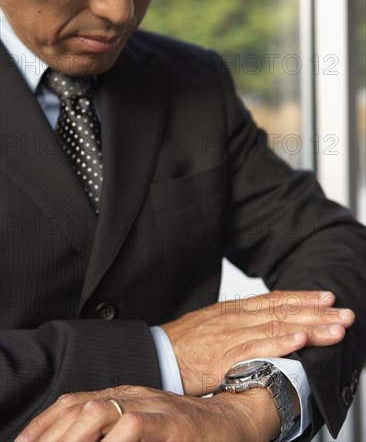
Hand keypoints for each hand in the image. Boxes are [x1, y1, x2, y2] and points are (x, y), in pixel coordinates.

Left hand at [16, 385, 279, 441]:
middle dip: (50, 433)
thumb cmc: (189, 431)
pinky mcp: (170, 422)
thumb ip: (116, 431)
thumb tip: (85, 435)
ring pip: (99, 412)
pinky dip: (113, 439)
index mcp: (125, 397)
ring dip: (71, 435)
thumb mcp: (146, 427)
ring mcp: (152, 406)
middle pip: (80, 406)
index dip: (44, 423)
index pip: (74, 402)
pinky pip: (133, 427)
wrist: (234, 420)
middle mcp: (134, 396)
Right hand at [162, 290, 354, 394]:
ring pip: (276, 327)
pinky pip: (255, 348)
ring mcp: (230, 335)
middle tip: (344, 313)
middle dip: (316, 313)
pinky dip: (279, 343)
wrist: (156, 354)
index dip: (302, 299)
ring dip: (309, 327)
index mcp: (234, 311)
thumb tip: (263, 326)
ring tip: (335, 327)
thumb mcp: (213, 326)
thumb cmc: (184, 344)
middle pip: (282, 311)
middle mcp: (236, 318)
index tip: (326, 298)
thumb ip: (238, 324)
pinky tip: (299, 341)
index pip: (274, 300)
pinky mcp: (223, 356)